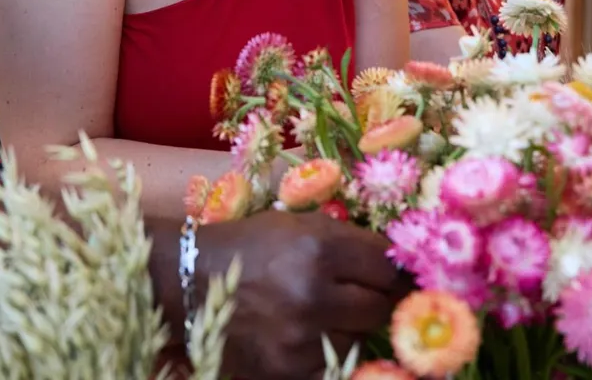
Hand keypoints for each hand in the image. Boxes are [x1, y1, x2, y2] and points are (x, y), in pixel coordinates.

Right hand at [198, 211, 403, 378]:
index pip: (387, 269)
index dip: (394, 272)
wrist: (191, 282)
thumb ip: (351, 242)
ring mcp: (301, 338)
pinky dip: (328, 352)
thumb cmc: (252, 245)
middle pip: (380, 308)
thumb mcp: (300, 225)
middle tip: (360, 294)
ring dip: (350, 327)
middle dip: (375, 299)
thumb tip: (400, 264)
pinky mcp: (288, 370)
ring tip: (322, 312)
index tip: (394, 275)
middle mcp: (314, 294)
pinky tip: (308, 333)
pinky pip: (334, 366)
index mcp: (319, 248)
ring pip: (359, 340)